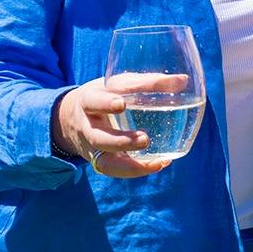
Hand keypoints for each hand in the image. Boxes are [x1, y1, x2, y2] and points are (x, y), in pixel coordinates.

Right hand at [56, 72, 186, 178]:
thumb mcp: (118, 84)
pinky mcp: (100, 161)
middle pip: (98, 137)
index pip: (97, 100)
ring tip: (157, 161)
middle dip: (120, 141)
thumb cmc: (105, 95)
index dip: (107, 103)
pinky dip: (136, 170)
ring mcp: (93, 147)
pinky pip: (115, 171)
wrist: (70, 118)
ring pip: (105, 161)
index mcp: (88, 101)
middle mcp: (87, 126)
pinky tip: (158, 164)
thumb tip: (183, 80)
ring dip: (130, 164)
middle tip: (144, 139)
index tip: (122, 104)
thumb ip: (147, 82)